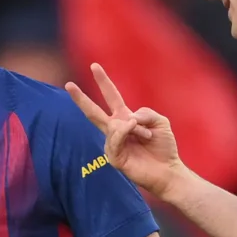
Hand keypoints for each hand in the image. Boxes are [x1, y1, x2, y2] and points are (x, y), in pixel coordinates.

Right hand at [65, 64, 184, 200]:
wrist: (168, 170)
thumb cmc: (164, 147)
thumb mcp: (159, 121)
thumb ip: (144, 113)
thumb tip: (126, 118)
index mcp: (125, 118)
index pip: (111, 96)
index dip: (104, 82)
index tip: (94, 66)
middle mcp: (115, 130)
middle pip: (94, 111)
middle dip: (81, 98)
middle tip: (69, 85)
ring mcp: (112, 144)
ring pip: (114, 126)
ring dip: (134, 127)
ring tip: (147, 136)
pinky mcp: (113, 157)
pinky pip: (115, 139)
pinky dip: (125, 132)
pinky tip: (134, 130)